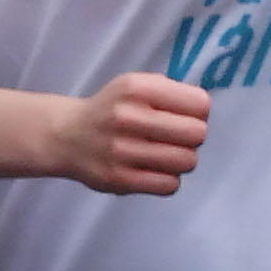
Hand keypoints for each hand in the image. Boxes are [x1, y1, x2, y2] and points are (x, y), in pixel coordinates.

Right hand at [46, 73, 208, 196]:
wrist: (66, 136)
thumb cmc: (111, 109)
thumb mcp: (135, 85)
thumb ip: (170, 92)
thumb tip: (204, 112)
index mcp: (137, 88)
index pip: (200, 104)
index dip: (198, 112)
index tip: (184, 116)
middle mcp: (128, 117)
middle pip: (197, 134)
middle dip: (192, 137)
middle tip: (176, 138)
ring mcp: (122, 151)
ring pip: (186, 161)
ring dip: (181, 159)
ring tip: (165, 154)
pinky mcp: (119, 179)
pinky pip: (169, 185)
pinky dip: (168, 179)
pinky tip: (154, 170)